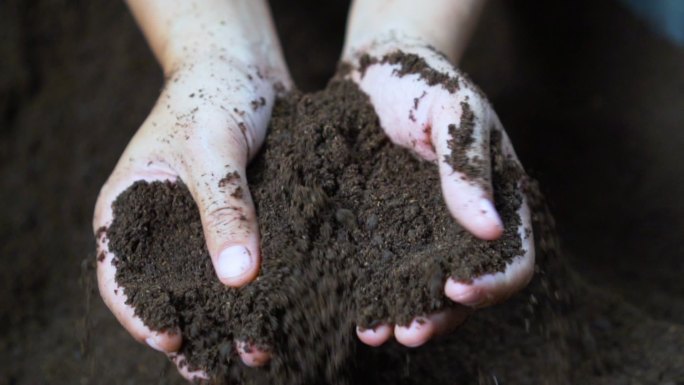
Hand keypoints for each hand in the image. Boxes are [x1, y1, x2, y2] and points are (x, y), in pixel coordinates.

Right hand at [93, 58, 279, 379]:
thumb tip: (238, 279)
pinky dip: (256, 293)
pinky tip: (280, 314)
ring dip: (229, 321)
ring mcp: (199, 229)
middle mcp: (161, 227)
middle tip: (220, 368)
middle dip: (194, 332)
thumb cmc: (214, 94)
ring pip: (206, 288)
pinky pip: (241, 266)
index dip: (141, 315)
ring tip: (256, 352)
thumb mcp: (213, 146)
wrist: (245, 70)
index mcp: (129, 208)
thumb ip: (224, 207)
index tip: (172, 343)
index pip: (118, 276)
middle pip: (167, 294)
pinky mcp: (236, 225)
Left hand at [344, 39, 534, 346]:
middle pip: (466, 289)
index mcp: (497, 199)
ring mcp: (420, 231)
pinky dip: (370, 294)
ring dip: (403, 315)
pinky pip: (381, 270)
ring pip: (422, 289)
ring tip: (374, 331)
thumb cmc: (423, 81)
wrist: (374, 70)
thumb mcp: (455, 111)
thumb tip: (491, 231)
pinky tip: (349, 306)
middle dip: (440, 316)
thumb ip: (467, 166)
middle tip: (408, 331)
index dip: (493, 282)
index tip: (456, 288)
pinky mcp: (381, 229)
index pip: (513, 257)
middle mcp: (461, 226)